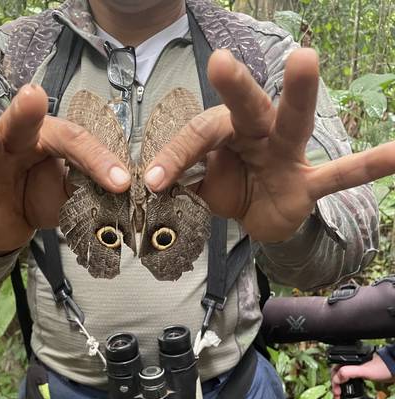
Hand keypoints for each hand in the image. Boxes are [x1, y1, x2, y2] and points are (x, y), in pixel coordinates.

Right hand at [0, 84, 130, 254]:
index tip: (121, 182)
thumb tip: (121, 191)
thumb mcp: (71, 195)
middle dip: (28, 111)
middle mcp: (16, 145)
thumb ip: (89, 188)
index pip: (74, 144)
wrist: (9, 224)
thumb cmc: (41, 198)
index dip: (97, 161)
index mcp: (47, 142)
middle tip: (35, 95)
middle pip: (24, 125)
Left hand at [144, 48, 394, 242]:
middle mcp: (259, 134)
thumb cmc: (231, 190)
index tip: (154, 181)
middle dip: (235, 87)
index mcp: (228, 132)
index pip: (200, 134)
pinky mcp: (308, 183)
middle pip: (247, 107)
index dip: (176, 156)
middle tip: (220, 63)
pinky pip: (340, 174)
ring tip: (305, 59)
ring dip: (298, 94)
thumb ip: (182, 177)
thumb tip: (149, 181)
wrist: (261, 219)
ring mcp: (288, 155)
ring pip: (293, 122)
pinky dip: (368, 166)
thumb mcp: (200, 185)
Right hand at [331, 354, 392, 398]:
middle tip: (337, 395)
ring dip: (340, 386)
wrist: (394, 369)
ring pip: (342, 377)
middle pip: (337, 374)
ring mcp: (355, 369)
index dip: (334, 382)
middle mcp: (351, 364)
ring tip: (340, 394)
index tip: (337, 391)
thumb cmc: (382, 367)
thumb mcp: (364, 371)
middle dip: (335, 385)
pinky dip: (346, 385)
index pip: (335, 371)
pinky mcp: (361, 374)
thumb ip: (348, 373)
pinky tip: (348, 390)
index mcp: (349, 360)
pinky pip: (349, 380)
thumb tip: (336, 379)